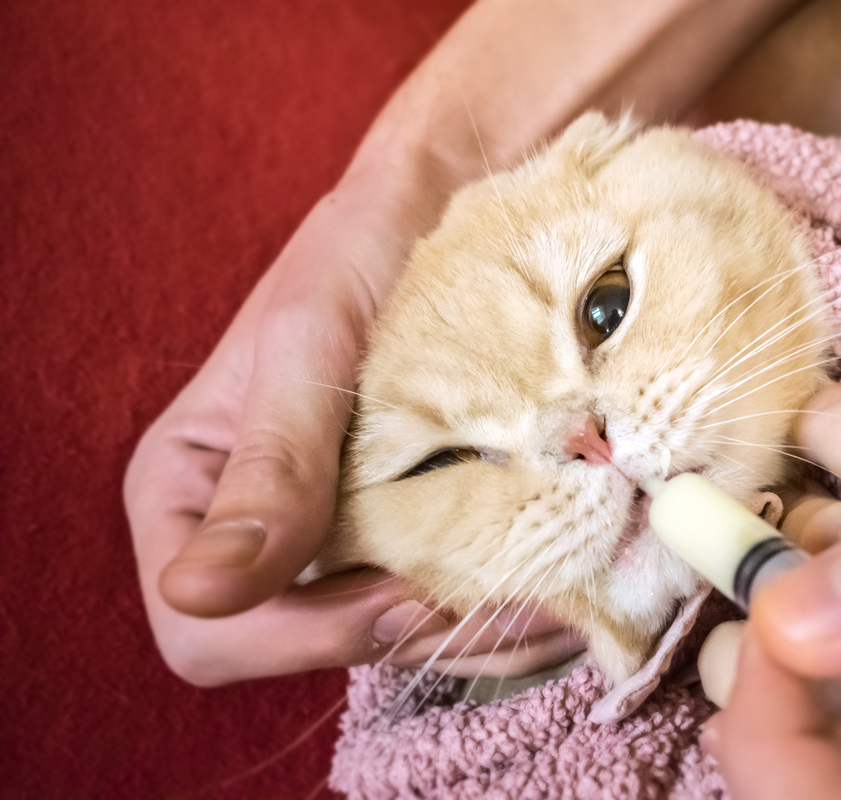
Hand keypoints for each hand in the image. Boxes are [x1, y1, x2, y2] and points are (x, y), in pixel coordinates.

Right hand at [123, 141, 580, 685]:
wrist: (446, 200)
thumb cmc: (362, 250)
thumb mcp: (307, 349)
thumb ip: (268, 469)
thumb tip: (197, 592)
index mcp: (189, 491)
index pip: (206, 631)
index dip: (299, 637)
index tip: (402, 594)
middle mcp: (251, 529)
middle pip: (308, 647)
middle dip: (407, 635)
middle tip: (508, 598)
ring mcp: (334, 532)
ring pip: (388, 637)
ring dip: (471, 635)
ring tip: (558, 601)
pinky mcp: (406, 524)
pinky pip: (439, 602)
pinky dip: (498, 610)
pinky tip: (559, 588)